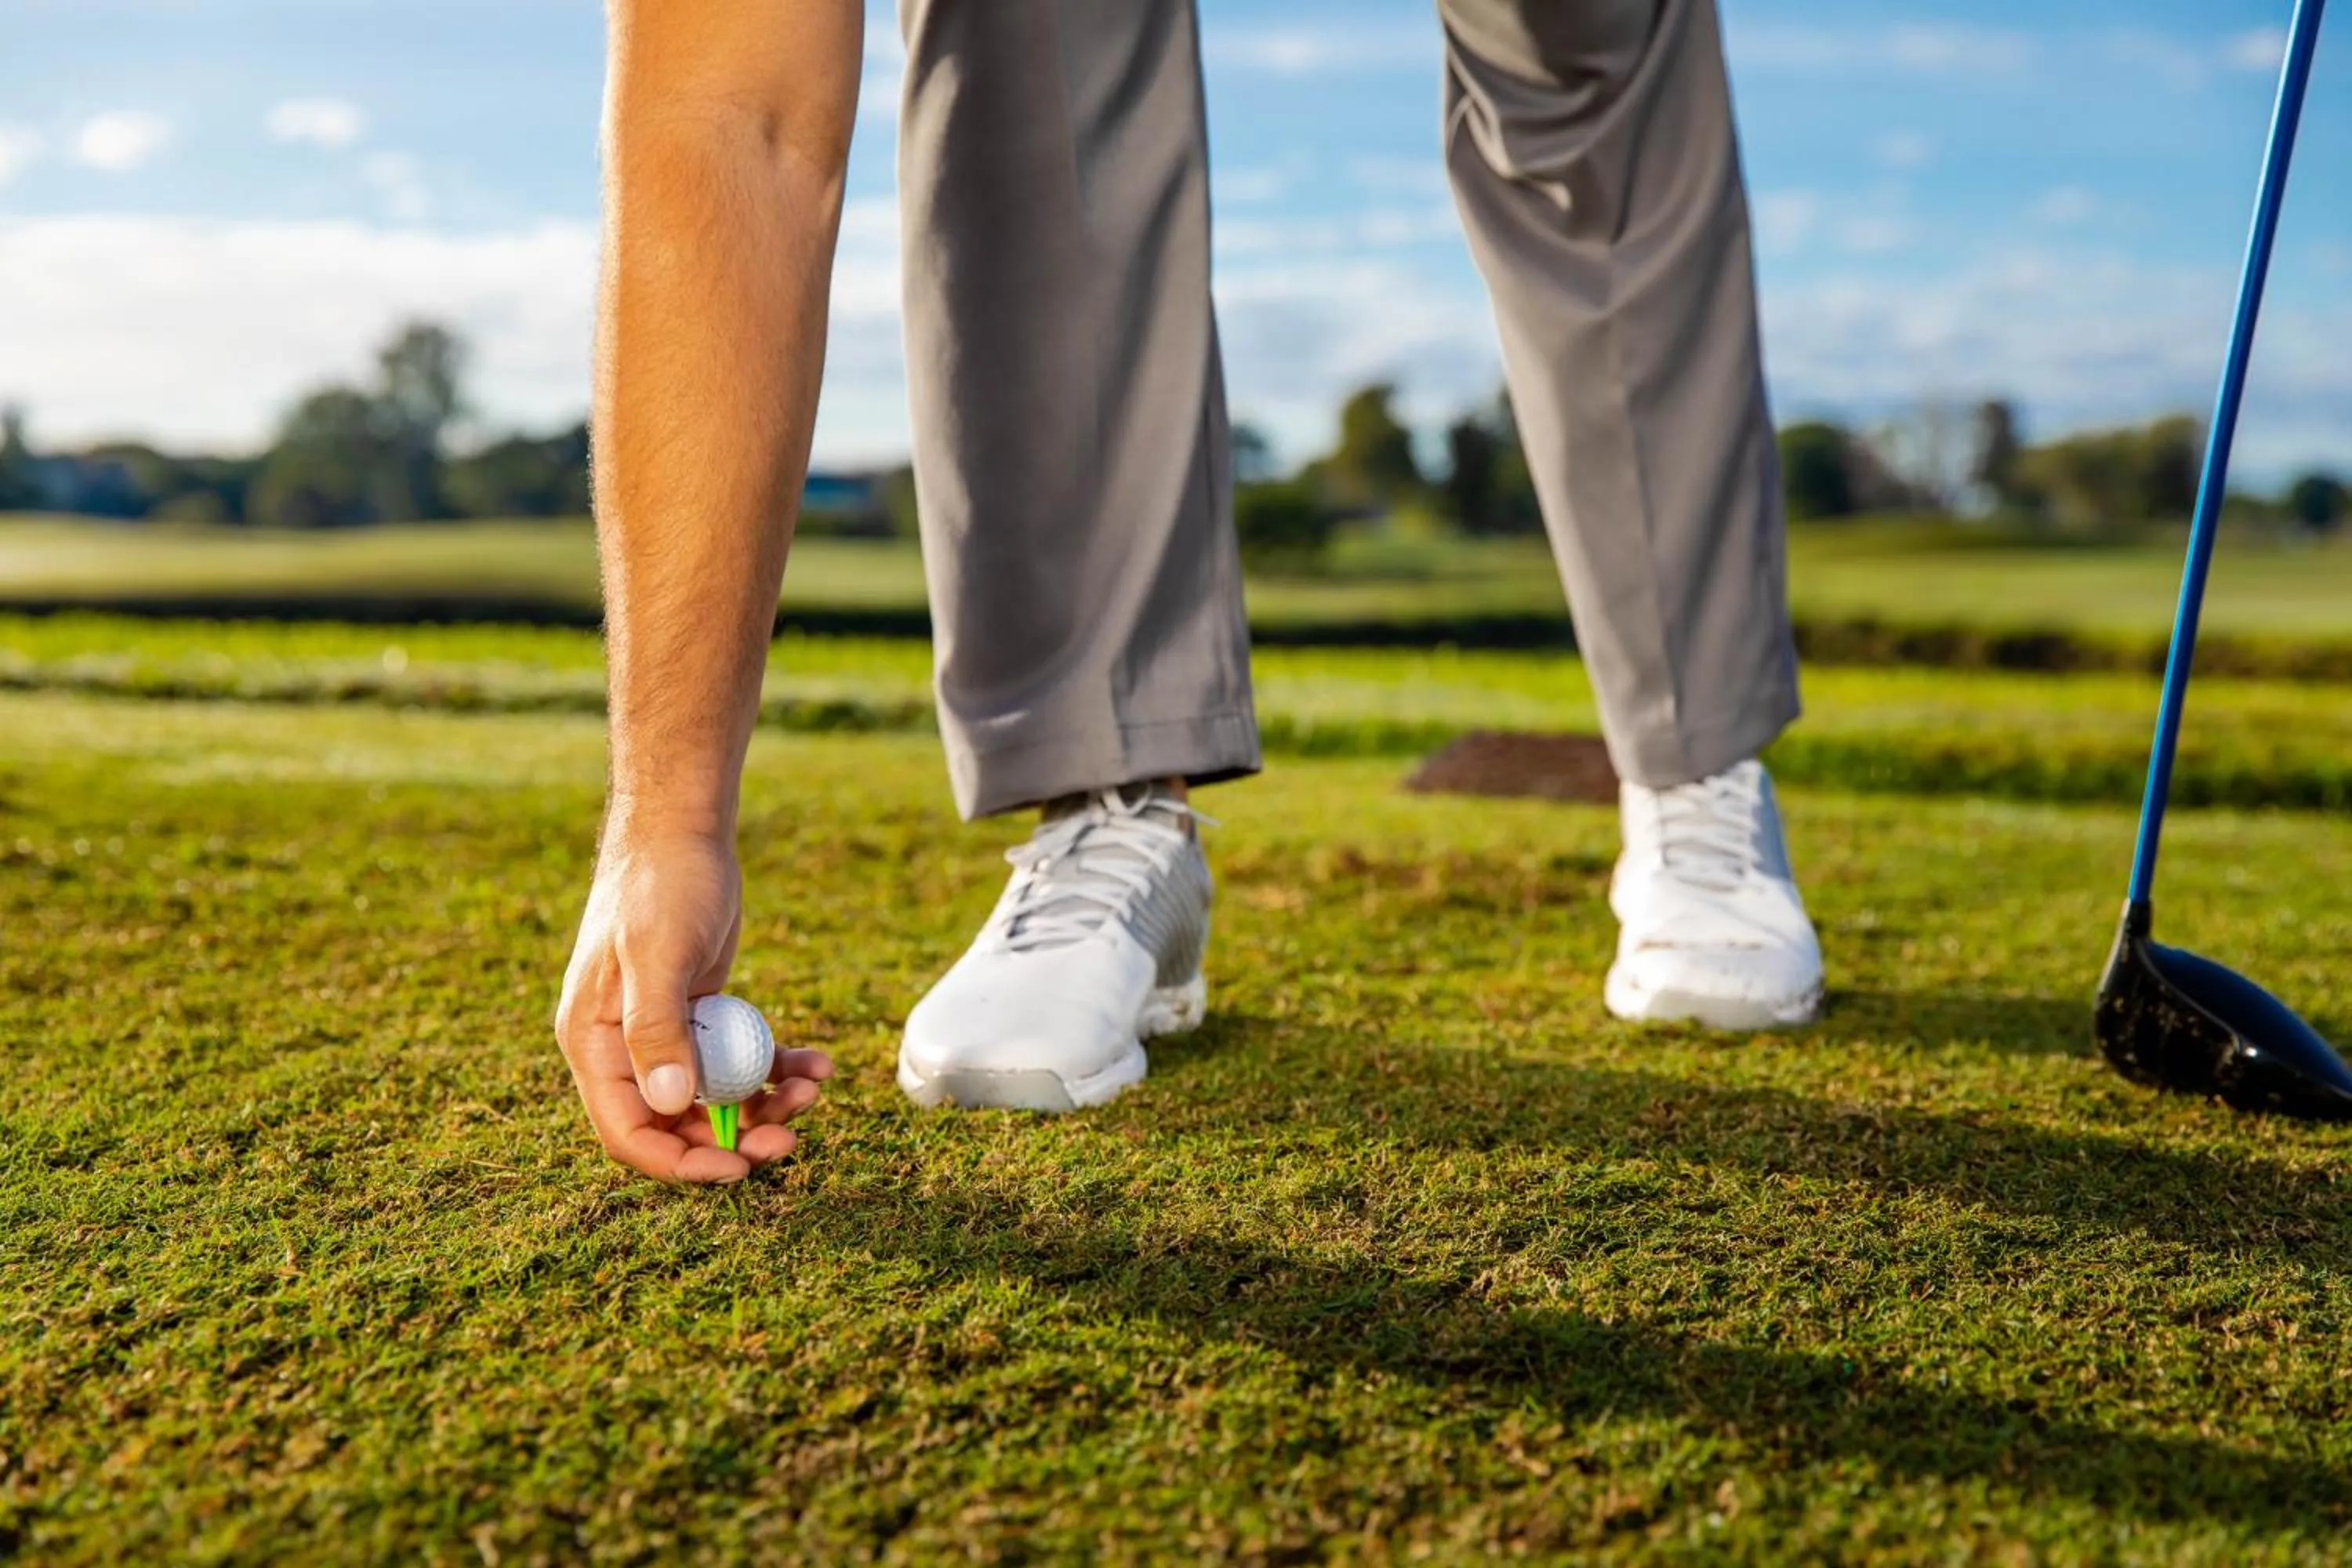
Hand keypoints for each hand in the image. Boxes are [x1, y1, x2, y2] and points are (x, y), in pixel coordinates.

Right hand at [554, 823, 833, 1182]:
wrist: (682, 831)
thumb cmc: (661, 884)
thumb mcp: (658, 954)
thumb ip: (656, 1029)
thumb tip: (669, 1102)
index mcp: (593, 1043)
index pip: (627, 1131)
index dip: (679, 1161)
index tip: (736, 1168)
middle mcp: (624, 1048)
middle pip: (676, 1123)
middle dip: (733, 1138)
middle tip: (790, 1137)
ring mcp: (665, 1033)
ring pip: (715, 1096)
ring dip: (763, 1104)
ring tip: (811, 1089)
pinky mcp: (703, 1015)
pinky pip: (738, 1060)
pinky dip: (775, 1067)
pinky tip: (815, 1064)